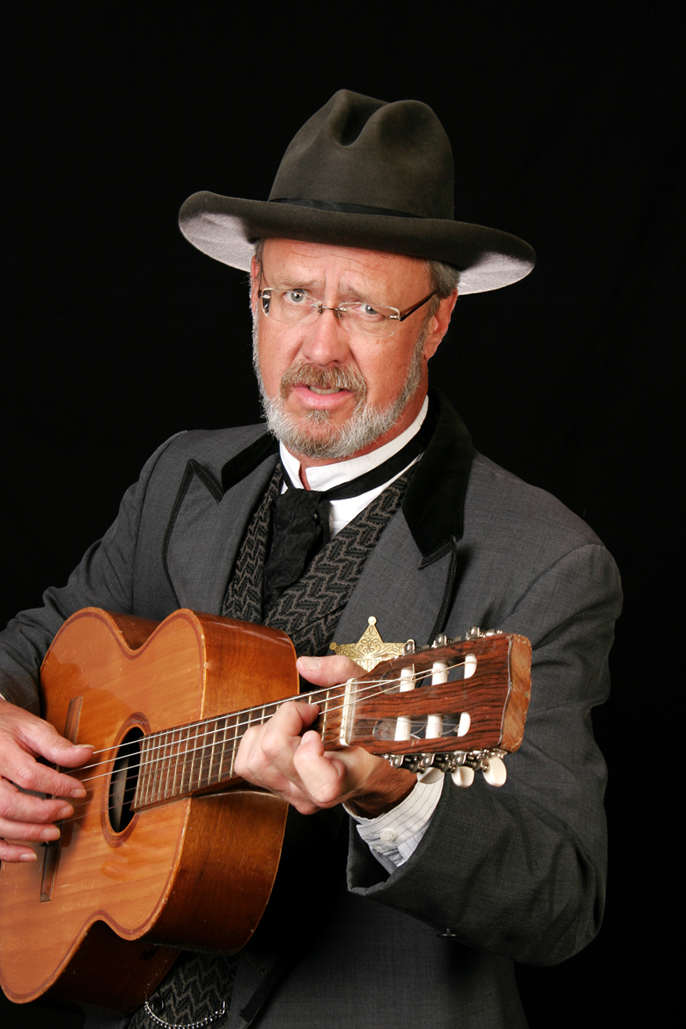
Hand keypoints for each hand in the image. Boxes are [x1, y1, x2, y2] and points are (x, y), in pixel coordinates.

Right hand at [0, 701, 92, 861]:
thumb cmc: (5, 727)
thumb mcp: (31, 728)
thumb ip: (57, 745)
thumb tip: (86, 754)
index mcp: (1, 753)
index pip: (30, 776)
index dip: (58, 786)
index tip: (79, 791)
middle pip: (10, 804)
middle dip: (42, 813)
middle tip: (66, 812)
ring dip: (28, 834)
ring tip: (53, 832)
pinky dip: (6, 851)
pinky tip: (27, 853)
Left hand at [234, 654, 414, 817]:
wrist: (372, 769)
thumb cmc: (372, 731)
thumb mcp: (366, 693)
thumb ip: (339, 673)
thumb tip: (304, 666)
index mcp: (346, 777)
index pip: (323, 783)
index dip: (310, 752)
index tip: (317, 730)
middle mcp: (315, 793)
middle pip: (272, 753)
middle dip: (284, 719)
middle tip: (306, 713)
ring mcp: (293, 794)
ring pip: (252, 761)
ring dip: (267, 731)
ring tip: (292, 724)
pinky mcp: (276, 790)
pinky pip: (246, 764)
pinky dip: (256, 741)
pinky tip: (281, 734)